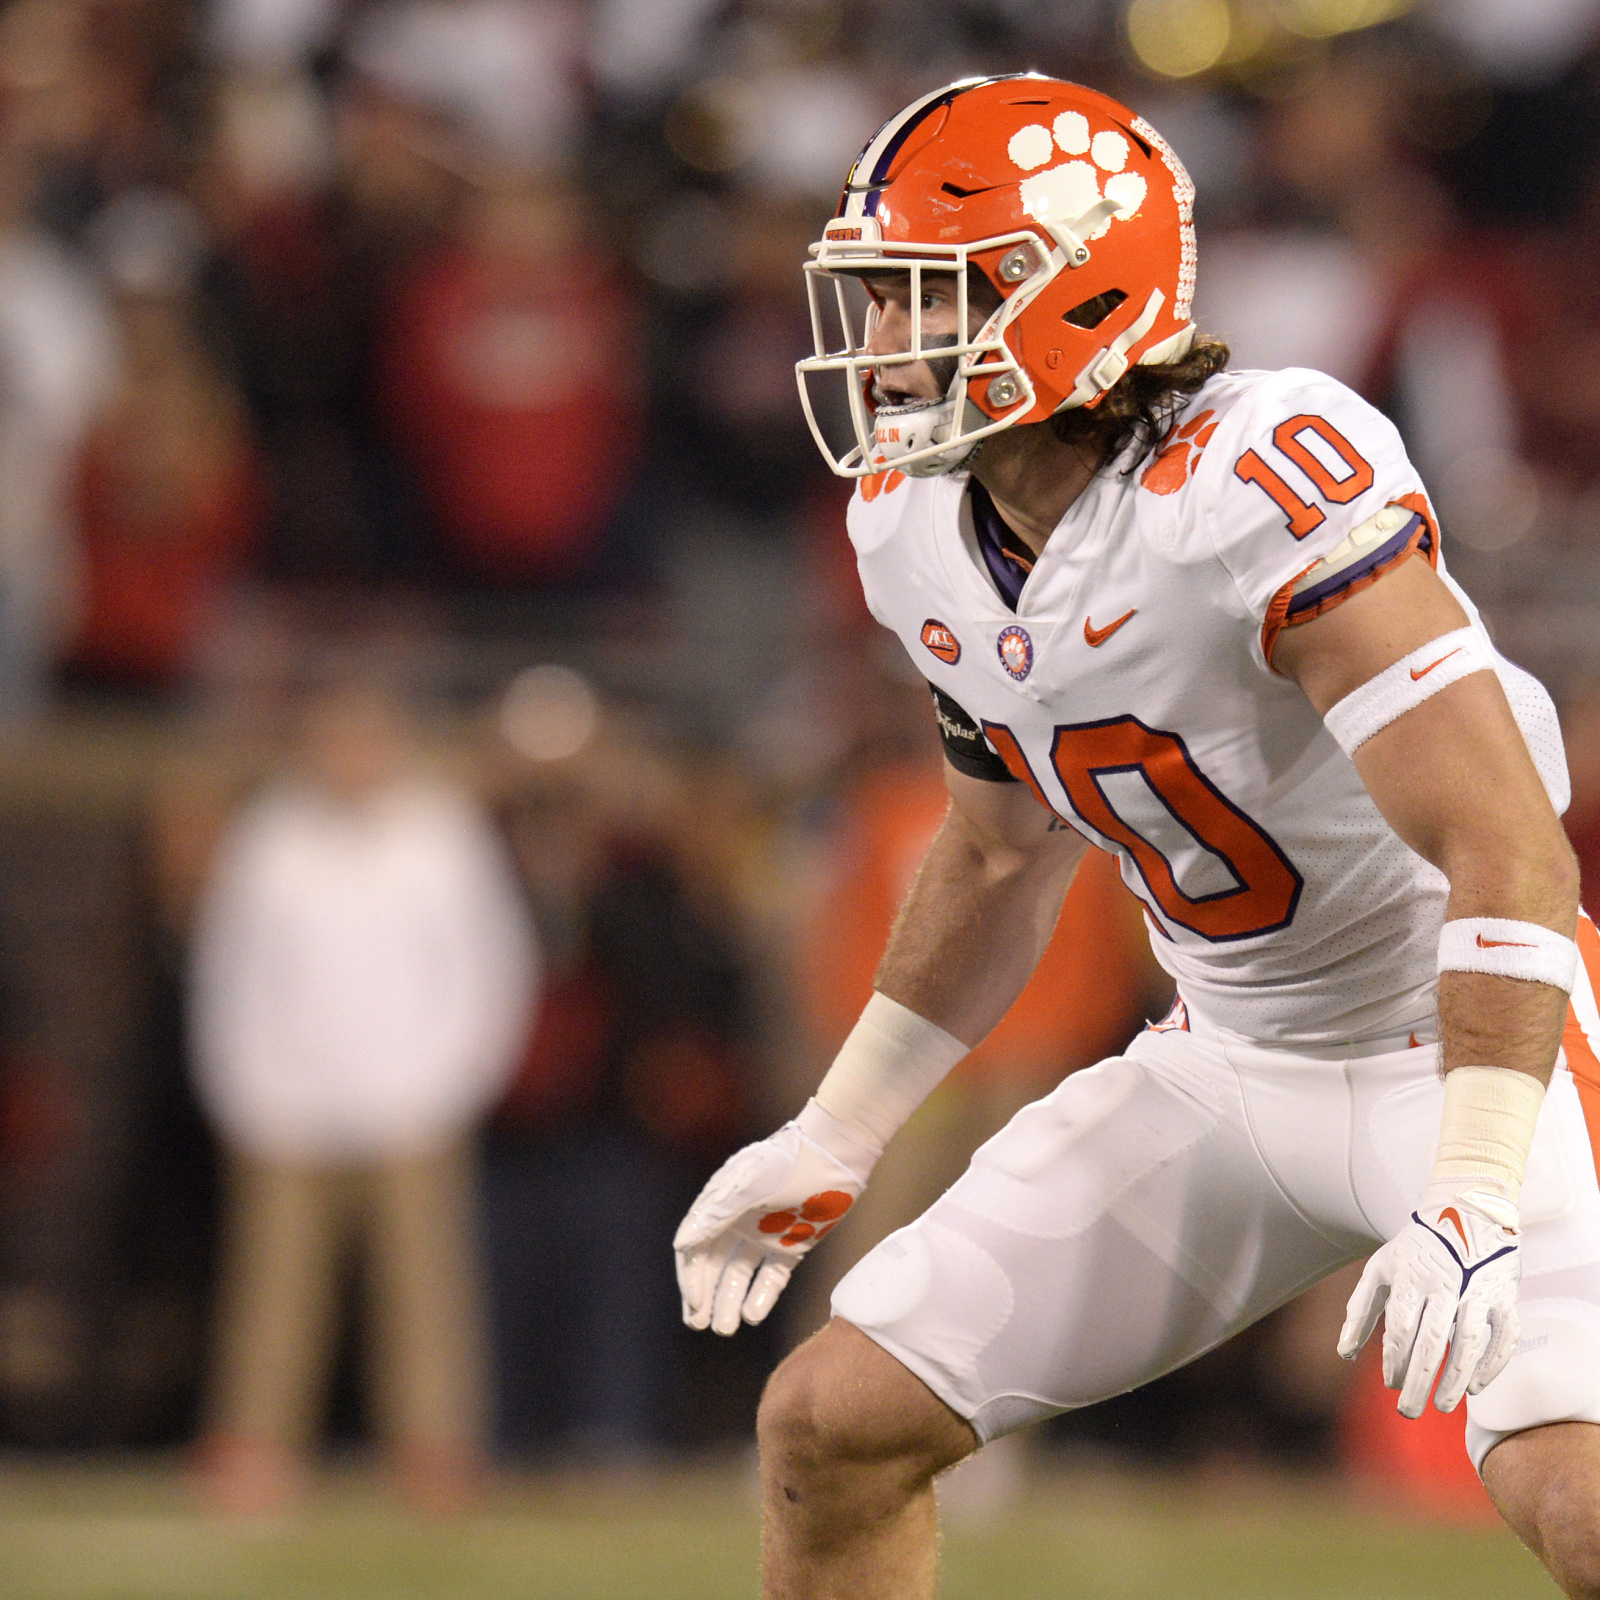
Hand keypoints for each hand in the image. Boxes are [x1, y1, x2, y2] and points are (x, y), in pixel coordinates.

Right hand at [673, 1101, 878, 1335]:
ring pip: (740, 1275)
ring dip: (729, 1301)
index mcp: (719, 1204)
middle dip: (706, 1295)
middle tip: (700, 1324)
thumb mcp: (748, 1186)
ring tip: (725, 1328)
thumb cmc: (786, 1163)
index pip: (696, 1247)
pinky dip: (761, 1295)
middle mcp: (737, 1221)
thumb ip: (715, 1215)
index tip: (695, 1304)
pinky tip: (752, 1315)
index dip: (692, 1277)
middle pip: (714, 1265)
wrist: (834, 1155)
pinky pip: (771, 1277)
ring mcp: (764, 1234)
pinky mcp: (791, 1245)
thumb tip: (681, 1245)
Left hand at [1337, 1188, 1521, 1416]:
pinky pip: (1504, 1336)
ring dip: (1455, 1380)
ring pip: (1469, 1344)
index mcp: (1411, 1277)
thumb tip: (1344, 1352)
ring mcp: (1478, 1291)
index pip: (1400, 1328)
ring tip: (1443, 1407)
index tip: (1388, 1384)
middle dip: (1418, 1381)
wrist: (1466, 1211)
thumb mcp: (1380, 1268)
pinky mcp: (1505, 1296)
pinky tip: (1475, 1386)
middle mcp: (1445, 1285)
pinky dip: (1492, 1364)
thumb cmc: (1416, 1247)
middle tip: (1407, 1412)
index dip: (1393, 1360)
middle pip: (1431, 1343)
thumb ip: (1361, 1308)